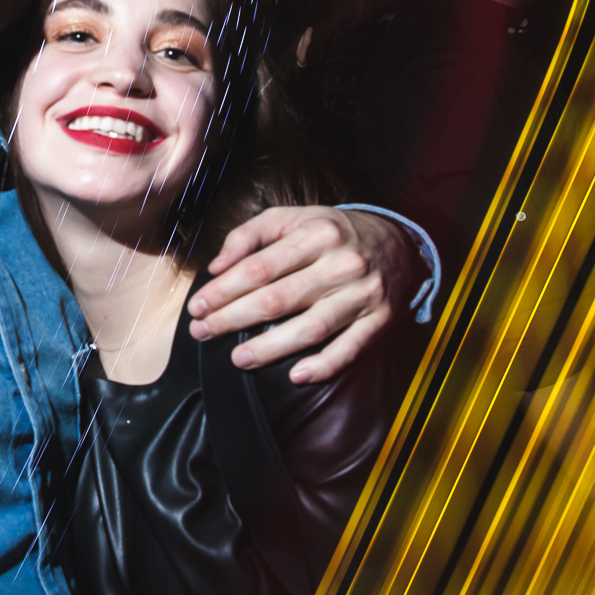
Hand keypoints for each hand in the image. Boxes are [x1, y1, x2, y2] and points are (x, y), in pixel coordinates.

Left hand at [186, 206, 417, 382]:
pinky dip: (323, 365)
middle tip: (203, 332)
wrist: (396, 242)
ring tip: (239, 358)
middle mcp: (342, 264)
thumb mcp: (290, 218)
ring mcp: (363, 294)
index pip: (259, 268)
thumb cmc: (330, 233)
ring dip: (270, 348)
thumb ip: (249, 235)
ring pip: (311, 328)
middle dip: (233, 319)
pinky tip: (295, 375)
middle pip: (278, 299)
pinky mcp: (380, 320)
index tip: (197, 307)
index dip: (223, 291)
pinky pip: (350, 349)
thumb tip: (217, 266)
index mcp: (316, 234)